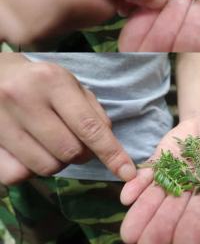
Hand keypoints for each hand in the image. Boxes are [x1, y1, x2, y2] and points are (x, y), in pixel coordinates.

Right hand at [0, 54, 135, 184]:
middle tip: (77, 144)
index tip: (127, 172)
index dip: (111, 153)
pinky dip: (30, 171)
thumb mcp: (70, 84)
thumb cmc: (40, 81)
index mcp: (52, 81)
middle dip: (82, 155)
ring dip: (58, 163)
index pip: (89, 127)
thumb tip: (108, 145)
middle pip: (69, 151)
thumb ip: (93, 112)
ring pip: (45, 167)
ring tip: (52, 145)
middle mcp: (23, 99)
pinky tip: (31, 153)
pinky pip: (17, 175)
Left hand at [118, 0, 199, 51]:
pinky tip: (123, 23)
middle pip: (176, 23)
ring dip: (144, 34)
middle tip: (140, 53)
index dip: (189, 34)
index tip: (176, 47)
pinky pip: (144, 1)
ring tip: (128, 48)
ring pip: (158, 17)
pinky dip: (134, 13)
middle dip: (159, 40)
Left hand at [119, 116, 199, 243]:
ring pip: (152, 203)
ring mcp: (167, 178)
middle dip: (159, 231)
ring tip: (130, 235)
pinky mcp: (152, 166)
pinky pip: (141, 178)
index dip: (190, 231)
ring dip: (140, 217)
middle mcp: (185, 188)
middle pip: (171, 215)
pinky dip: (134, 187)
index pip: (199, 215)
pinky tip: (126, 195)